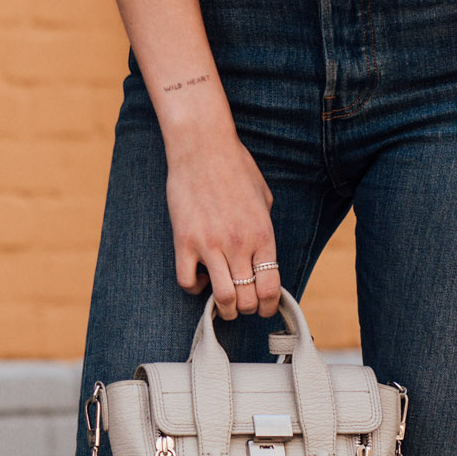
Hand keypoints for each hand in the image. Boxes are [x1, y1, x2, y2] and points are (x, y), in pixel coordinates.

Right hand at [164, 114, 280, 318]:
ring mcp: (210, 245)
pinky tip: (200, 276)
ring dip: (224, 308)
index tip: (264, 309)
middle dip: (247, 310)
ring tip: (222, 301)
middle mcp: (239, 244)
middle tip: (242, 304)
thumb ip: (264, 229)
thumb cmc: (235, 167)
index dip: (269, 307)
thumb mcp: (263, 198)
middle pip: (247, 300)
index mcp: (263, 235)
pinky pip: (187, 282)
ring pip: (221, 299)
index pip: (271, 288)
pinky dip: (195, 288)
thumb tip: (262, 255)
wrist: (203, 146)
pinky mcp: (185, 241)